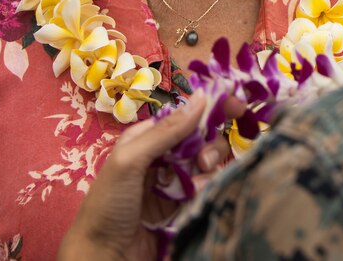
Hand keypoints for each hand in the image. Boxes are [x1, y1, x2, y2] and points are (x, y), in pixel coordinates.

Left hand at [59, 96, 211, 260]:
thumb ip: (167, 131)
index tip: (238, 107)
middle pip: (202, 138)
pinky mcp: (183, 204)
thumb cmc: (108, 204)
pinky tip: (193, 199)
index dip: (210, 109)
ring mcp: (173, 181)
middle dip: (210, 145)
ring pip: (208, 163)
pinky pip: (205, 187)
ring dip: (208, 171)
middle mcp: (161, 156)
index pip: (184, 115)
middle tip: (203, 161)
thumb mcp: (131, 160)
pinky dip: (204, 190)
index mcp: (145, 138)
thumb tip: (201, 97)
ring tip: (196, 186)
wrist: (104, 257)